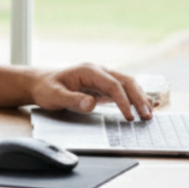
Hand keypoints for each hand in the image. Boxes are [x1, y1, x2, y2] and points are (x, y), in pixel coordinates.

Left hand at [30, 63, 152, 121]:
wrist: (39, 83)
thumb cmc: (46, 88)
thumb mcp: (54, 96)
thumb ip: (72, 100)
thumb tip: (91, 104)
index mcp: (89, 70)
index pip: (113, 85)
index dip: (123, 101)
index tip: (129, 117)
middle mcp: (98, 71)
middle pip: (126, 82)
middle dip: (139, 98)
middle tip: (147, 116)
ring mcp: (101, 77)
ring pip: (127, 84)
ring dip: (139, 98)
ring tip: (148, 115)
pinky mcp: (102, 86)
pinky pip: (122, 90)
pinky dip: (133, 98)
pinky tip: (142, 107)